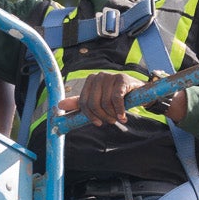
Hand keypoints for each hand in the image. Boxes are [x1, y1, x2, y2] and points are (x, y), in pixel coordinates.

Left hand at [58, 73, 187, 127]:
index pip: (83, 103)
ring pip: (105, 103)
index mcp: (90, 80)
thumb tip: (59, 105)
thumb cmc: (117, 97)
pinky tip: (123, 116)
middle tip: (111, 121)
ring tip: (118, 117)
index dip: (90, 116)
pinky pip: (116, 98)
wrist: (139, 92)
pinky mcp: (122, 79)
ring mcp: (110, 76)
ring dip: (112, 114)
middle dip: (102, 116)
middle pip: (93, 103)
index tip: (99, 123)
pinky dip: (119, 110)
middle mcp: (98, 76)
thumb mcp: (97, 101)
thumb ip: (79, 103)